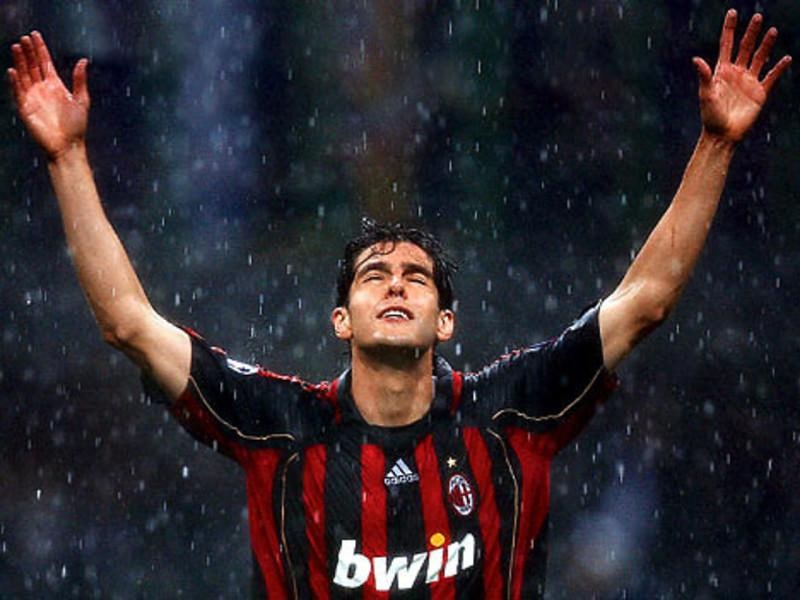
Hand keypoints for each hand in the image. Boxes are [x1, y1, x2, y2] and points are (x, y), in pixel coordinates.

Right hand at [8, 31, 89, 159]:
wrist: (68, 145)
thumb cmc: (77, 126)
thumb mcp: (82, 100)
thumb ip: (80, 80)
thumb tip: (83, 61)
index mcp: (55, 85)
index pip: (45, 63)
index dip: (40, 49)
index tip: (35, 35)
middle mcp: (42, 89)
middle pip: (32, 65)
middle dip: (28, 51)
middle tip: (24, 38)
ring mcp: (33, 97)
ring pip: (24, 75)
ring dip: (20, 61)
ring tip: (17, 47)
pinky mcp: (26, 108)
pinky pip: (19, 92)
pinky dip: (16, 81)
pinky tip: (13, 70)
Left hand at [693, 10, 791, 142]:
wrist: (723, 135)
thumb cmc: (710, 116)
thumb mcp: (706, 94)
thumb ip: (704, 76)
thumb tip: (696, 60)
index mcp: (721, 71)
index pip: (726, 45)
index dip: (729, 29)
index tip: (732, 12)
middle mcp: (736, 73)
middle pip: (745, 47)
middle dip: (750, 32)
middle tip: (757, 17)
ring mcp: (749, 82)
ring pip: (759, 58)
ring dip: (766, 45)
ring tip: (773, 31)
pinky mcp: (759, 93)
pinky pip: (771, 77)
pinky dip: (779, 68)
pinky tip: (786, 59)